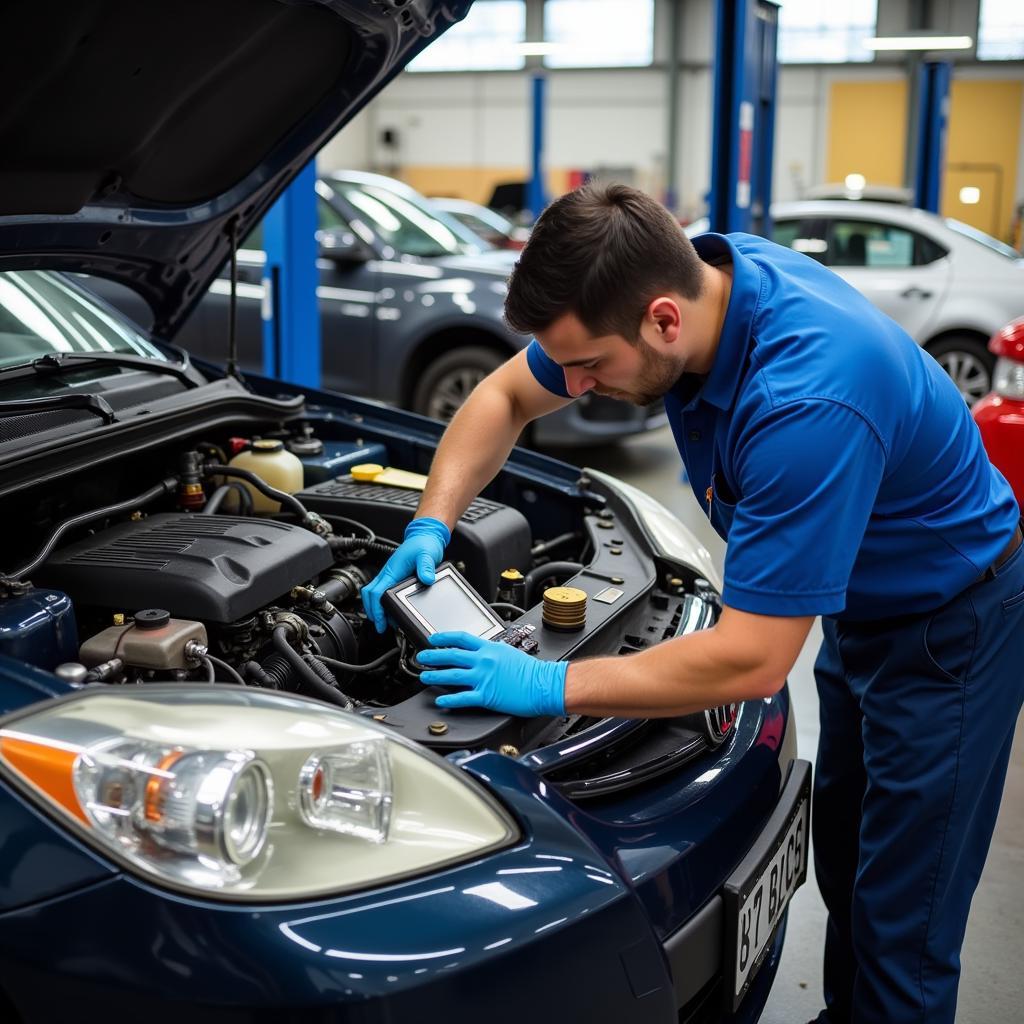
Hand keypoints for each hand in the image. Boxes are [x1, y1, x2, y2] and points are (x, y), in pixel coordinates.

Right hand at [361, 517, 450, 632]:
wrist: (425, 537)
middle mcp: (388, 574)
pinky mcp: (394, 577)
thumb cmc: (424, 544)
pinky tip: (391, 610)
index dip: (377, 609)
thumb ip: (426, 567)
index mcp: (392, 570)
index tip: (381, 622)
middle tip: (380, 626)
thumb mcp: (427, 555)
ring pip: (374, 594)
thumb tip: (427, 579)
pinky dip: (383, 603)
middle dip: (372, 612)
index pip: (377, 593)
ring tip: (386, 622)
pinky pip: (382, 591)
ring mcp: (390, 576)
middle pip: (370, 595)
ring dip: (376, 608)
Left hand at [416, 632, 567, 716]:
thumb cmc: (532, 671)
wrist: (543, 684)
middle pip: (452, 656)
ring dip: (435, 676)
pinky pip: (463, 698)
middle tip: (422, 657)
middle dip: (433, 656)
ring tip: (425, 677)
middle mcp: (484, 661)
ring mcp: (484, 678)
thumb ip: (493, 652)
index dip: (444, 638)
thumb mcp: (510, 652)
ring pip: (452, 675)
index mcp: (490, 649)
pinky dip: (449, 699)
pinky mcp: (487, 696)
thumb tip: (483, 652)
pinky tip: (440, 700)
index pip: (461, 638)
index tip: (433, 639)